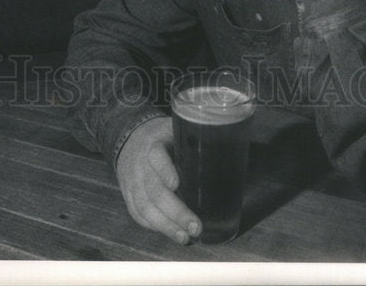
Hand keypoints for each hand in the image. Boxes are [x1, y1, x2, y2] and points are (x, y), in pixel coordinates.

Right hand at [115, 117, 201, 244]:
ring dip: (166, 225)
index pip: (156, 155)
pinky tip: (170, 232)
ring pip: (145, 207)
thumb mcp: (176, 128)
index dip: (165, 170)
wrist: (130, 139)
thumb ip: (197, 139)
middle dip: (175, 211)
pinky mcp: (128, 196)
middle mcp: (140, 164)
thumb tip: (236, 148)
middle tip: (196, 226)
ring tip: (185, 237)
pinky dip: (154, 226)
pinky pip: (138, 214)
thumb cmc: (163, 136)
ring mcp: (132, 182)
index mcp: (154, 142)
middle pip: (155, 190)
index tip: (176, 184)